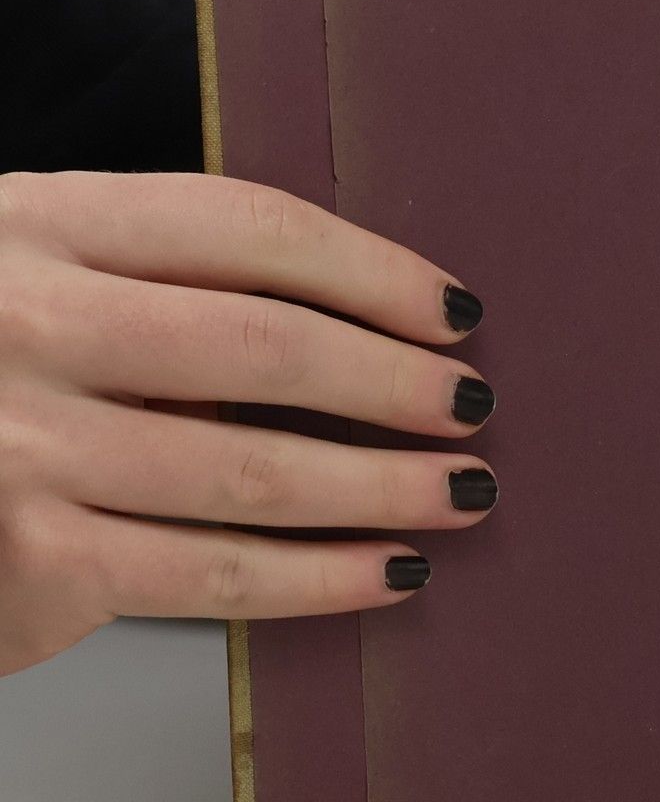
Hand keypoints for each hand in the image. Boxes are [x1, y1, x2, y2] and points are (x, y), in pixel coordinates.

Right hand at [0, 171, 496, 675]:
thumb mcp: (25, 274)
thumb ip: (150, 281)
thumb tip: (359, 329)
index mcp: (34, 223)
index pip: (245, 229)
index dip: (373, 271)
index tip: (455, 311)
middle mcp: (23, 324)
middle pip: (265, 348)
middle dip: (395, 384)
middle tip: (473, 406)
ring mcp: (19, 448)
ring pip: (254, 473)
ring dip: (385, 489)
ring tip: (461, 493)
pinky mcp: (28, 561)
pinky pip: (213, 574)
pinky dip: (323, 579)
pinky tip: (392, 572)